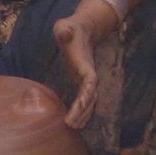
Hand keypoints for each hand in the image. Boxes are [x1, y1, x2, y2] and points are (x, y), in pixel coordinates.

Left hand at [52, 0, 120, 130]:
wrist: (81, 31)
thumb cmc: (70, 30)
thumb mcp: (65, 27)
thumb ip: (65, 30)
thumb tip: (65, 31)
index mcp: (85, 65)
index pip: (89, 83)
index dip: (86, 95)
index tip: (79, 106)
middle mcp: (89, 75)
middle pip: (91, 97)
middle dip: (83, 111)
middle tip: (71, 125)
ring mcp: (86, 80)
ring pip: (90, 101)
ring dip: (84, 114)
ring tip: (74, 127)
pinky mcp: (81, 82)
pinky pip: (84, 100)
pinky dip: (82, 111)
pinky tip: (75, 122)